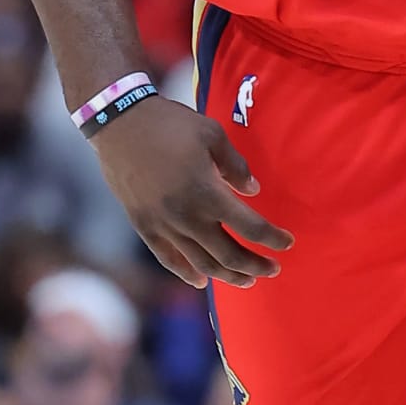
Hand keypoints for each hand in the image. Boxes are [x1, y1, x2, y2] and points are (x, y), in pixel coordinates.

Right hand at [92, 96, 292, 290]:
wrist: (118, 123)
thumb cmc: (169, 123)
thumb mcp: (212, 134)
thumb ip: (236, 166)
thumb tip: (252, 190)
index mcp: (208, 193)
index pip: (251, 228)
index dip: (273, 239)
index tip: (287, 242)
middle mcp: (187, 217)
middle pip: (229, 255)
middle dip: (256, 266)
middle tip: (273, 269)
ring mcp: (163, 225)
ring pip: (202, 264)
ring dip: (228, 276)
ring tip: (246, 280)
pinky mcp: (144, 226)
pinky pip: (168, 259)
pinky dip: (186, 273)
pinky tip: (201, 281)